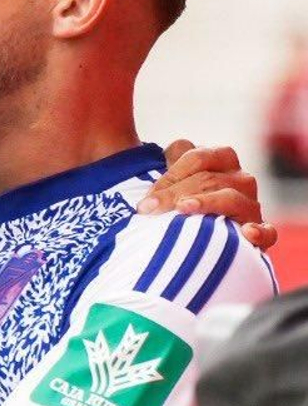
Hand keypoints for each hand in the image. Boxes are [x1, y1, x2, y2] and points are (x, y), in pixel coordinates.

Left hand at [138, 139, 275, 251]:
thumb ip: (162, 171)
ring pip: (232, 198)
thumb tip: (139, 159)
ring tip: (183, 209)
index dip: (169, 174)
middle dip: (173, 192)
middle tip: (146, 210)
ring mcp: (250, 206)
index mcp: (220, 160)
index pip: (197, 157)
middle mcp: (239, 179)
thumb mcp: (168, 187)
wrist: (198, 248)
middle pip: (208, 178)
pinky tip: (246, 234)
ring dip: (206, 203)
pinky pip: (266, 232)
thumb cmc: (178, 212)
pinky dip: (259, 232)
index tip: (143, 199)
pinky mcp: (259, 234)